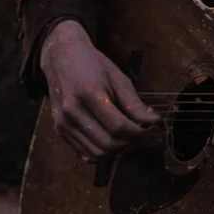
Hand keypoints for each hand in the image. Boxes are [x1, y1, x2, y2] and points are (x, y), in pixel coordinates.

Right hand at [39, 20, 159, 161]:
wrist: (62, 59)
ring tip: (125, 137)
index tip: (147, 128)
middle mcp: (72, 111)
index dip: (138, 132)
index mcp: (89, 94)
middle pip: (108, 144)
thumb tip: (154, 122)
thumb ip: (134, 103)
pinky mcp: (59, 130)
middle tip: (138, 134)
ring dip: (116, 150)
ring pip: (97, 153)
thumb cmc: (93, 66)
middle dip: (129, 143)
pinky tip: (110, 138)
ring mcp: (63, 123)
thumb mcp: (118, 78)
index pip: (118, 126)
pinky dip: (101, 151)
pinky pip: (85, 152)